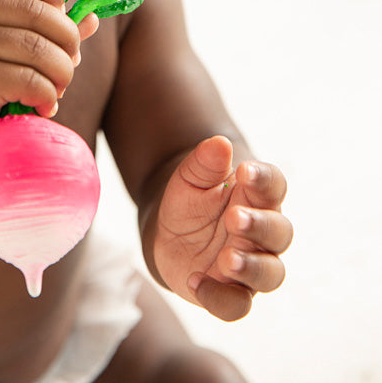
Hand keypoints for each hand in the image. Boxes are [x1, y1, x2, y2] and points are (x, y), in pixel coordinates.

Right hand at [0, 0, 97, 144]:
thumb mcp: (8, 42)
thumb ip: (45, 27)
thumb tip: (91, 18)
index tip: (60, 18)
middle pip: (39, 14)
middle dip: (68, 42)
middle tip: (68, 65)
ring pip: (40, 49)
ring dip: (62, 73)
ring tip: (58, 88)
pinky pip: (32, 80)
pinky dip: (48, 95)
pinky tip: (42, 105)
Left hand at [153, 135, 292, 320]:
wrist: (169, 232)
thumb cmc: (190, 198)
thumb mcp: (189, 177)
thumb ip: (204, 162)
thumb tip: (218, 143)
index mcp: (257, 197)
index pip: (274, 185)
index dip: (264, 178)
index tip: (244, 170)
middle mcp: (262, 233)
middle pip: (279, 232)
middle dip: (260, 226)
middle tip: (234, 217)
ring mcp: (252, 264)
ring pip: (271, 274)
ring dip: (252, 267)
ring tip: (227, 258)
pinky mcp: (233, 292)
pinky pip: (237, 305)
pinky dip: (219, 297)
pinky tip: (196, 281)